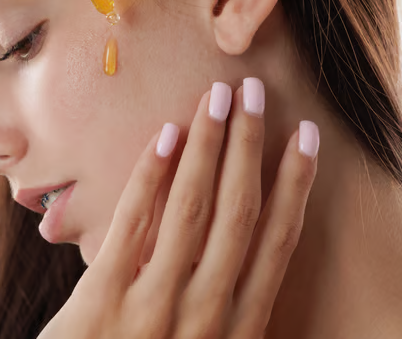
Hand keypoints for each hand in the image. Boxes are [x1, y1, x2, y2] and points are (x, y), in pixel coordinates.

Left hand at [38, 79, 318, 337]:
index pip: (275, 242)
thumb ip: (213, 298)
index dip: (293, 186)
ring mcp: (155, 305)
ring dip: (209, 147)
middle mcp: (206, 313)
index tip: (304, 138)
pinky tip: (165, 135)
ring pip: (193, 210)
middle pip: (239, 214)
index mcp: (236, 326)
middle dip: (251, 148)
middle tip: (256, 95)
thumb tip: (226, 231)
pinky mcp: (105, 297)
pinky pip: (134, 222)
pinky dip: (152, 175)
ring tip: (218, 98)